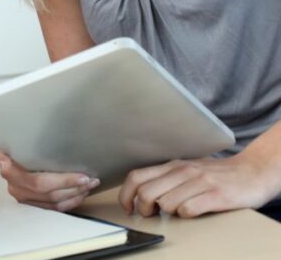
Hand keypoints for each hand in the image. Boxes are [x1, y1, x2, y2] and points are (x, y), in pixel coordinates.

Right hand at [0, 150, 98, 211]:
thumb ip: (20, 143)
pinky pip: (53, 208)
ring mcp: (23, 199)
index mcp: (10, 172)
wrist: (6, 161)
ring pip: (54, 203)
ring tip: (89, 186)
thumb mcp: (15, 142)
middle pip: (50, 194)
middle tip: (91, 180)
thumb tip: (23, 146)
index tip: (83, 176)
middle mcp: (16, 188)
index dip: (64, 181)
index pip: (40, 182)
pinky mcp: (31, 205)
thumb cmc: (14, 148)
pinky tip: (80, 194)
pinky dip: (70, 203)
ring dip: (75, 196)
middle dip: (74, 188)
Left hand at [119, 154, 277, 217]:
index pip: (137, 177)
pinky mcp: (216, 195)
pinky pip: (189, 209)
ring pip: (166, 203)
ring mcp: (200, 182)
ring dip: (167, 213)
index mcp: (173, 166)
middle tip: (151, 215)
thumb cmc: (218, 174)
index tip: (128, 208)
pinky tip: (194, 212)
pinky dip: (186, 215)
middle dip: (143, 209)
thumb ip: (167, 178)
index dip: (126, 195)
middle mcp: (184, 171)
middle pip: (147, 192)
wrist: (253, 170)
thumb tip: (140, 194)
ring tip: (178, 211)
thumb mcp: (188, 170)